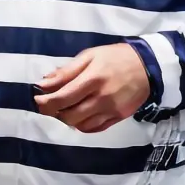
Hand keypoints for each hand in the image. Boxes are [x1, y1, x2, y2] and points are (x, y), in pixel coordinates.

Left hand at [34, 43, 149, 132]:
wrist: (147, 66)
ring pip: (81, 125)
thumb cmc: (115, 57)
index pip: (63, 98)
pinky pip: (95, 128)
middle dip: (54, 113)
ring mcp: (112, 110)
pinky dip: (83, 125)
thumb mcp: (89, 56)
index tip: (37, 100)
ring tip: (65, 108)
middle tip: (49, 105)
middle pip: (70, 116)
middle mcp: (102, 98)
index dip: (46, 102)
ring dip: (68, 119)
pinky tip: (79, 115)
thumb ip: (66, 71)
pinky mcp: (119, 118)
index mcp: (93, 79)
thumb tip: (43, 83)